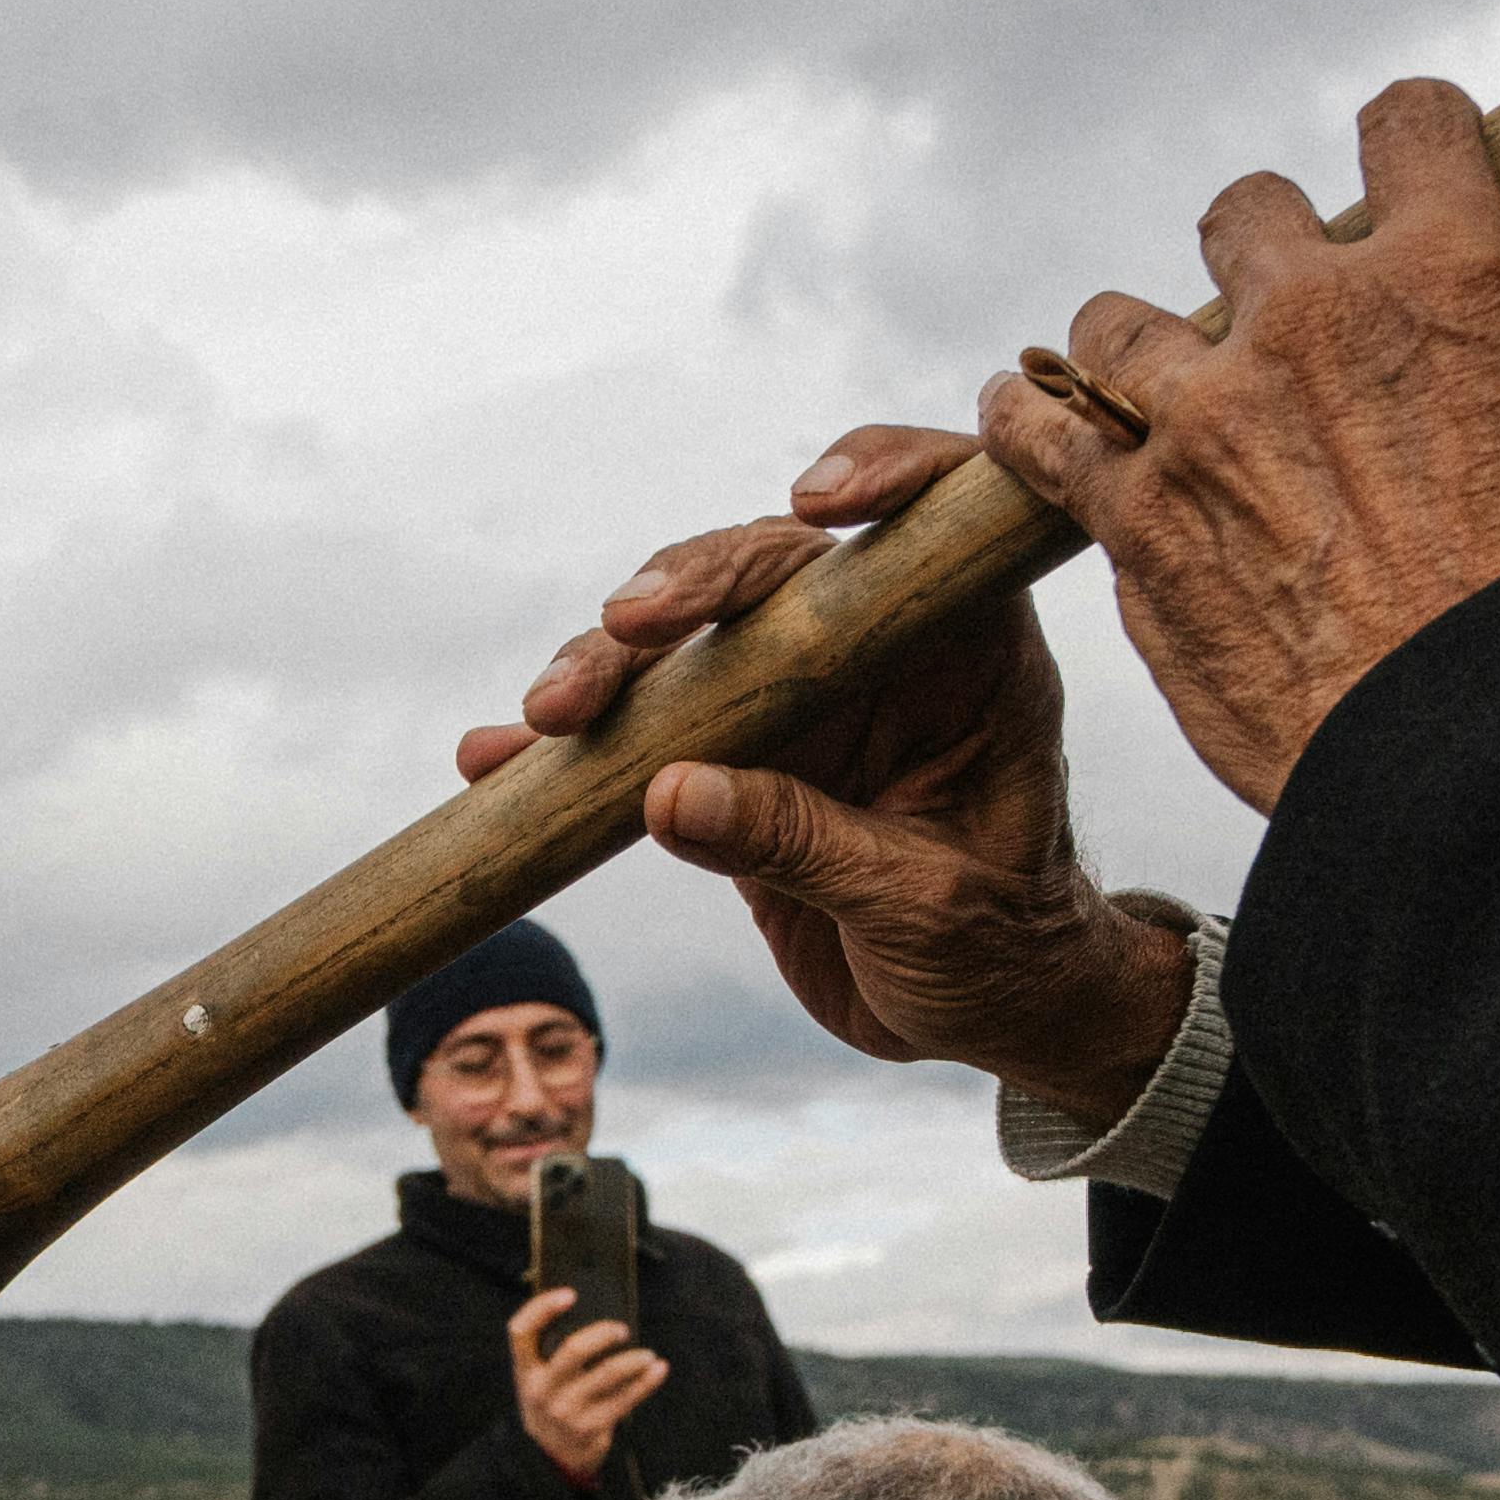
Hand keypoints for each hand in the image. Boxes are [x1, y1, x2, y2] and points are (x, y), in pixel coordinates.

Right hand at [470, 430, 1196, 1114]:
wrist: (982, 1025)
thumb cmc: (1001, 955)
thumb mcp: (922, 906)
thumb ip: (802, 842)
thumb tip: (665, 793)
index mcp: (972, 653)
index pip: (937, 522)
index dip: (884, 475)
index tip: (813, 504)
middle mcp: (881, 652)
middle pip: (774, 569)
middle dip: (687, 585)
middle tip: (623, 627)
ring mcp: (798, 699)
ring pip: (689, 642)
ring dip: (608, 665)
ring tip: (547, 717)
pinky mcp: (733, 758)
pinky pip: (642, 734)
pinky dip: (572, 747)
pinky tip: (498, 758)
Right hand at [502, 1287, 669, 1492]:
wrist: (550, 1457)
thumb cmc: (550, 1402)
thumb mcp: (538, 1378)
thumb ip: (551, 1351)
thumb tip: (597, 1314)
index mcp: (525, 1370)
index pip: (521, 1331)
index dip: (543, 1308)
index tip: (570, 1294)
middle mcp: (542, 1389)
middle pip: (573, 1350)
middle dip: (603, 1334)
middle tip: (622, 1329)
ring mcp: (568, 1410)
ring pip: (607, 1374)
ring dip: (633, 1360)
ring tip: (647, 1354)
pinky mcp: (592, 1427)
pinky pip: (626, 1399)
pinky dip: (647, 1382)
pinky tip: (659, 1368)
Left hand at [981, 76, 1499, 814]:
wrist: (1460, 740)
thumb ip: (1464, 394)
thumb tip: (1435, 413)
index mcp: (1450, 280)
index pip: (1410, 124)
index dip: (1399, 142)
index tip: (1387, 175)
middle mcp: (1319, 314)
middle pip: (1244, 213)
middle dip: (1250, 260)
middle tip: (1263, 326)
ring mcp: (1208, 409)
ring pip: (1117, 320)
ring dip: (1127, 353)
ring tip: (1137, 395)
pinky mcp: (1131, 510)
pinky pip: (1039, 432)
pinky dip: (1026, 424)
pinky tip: (1021, 419)